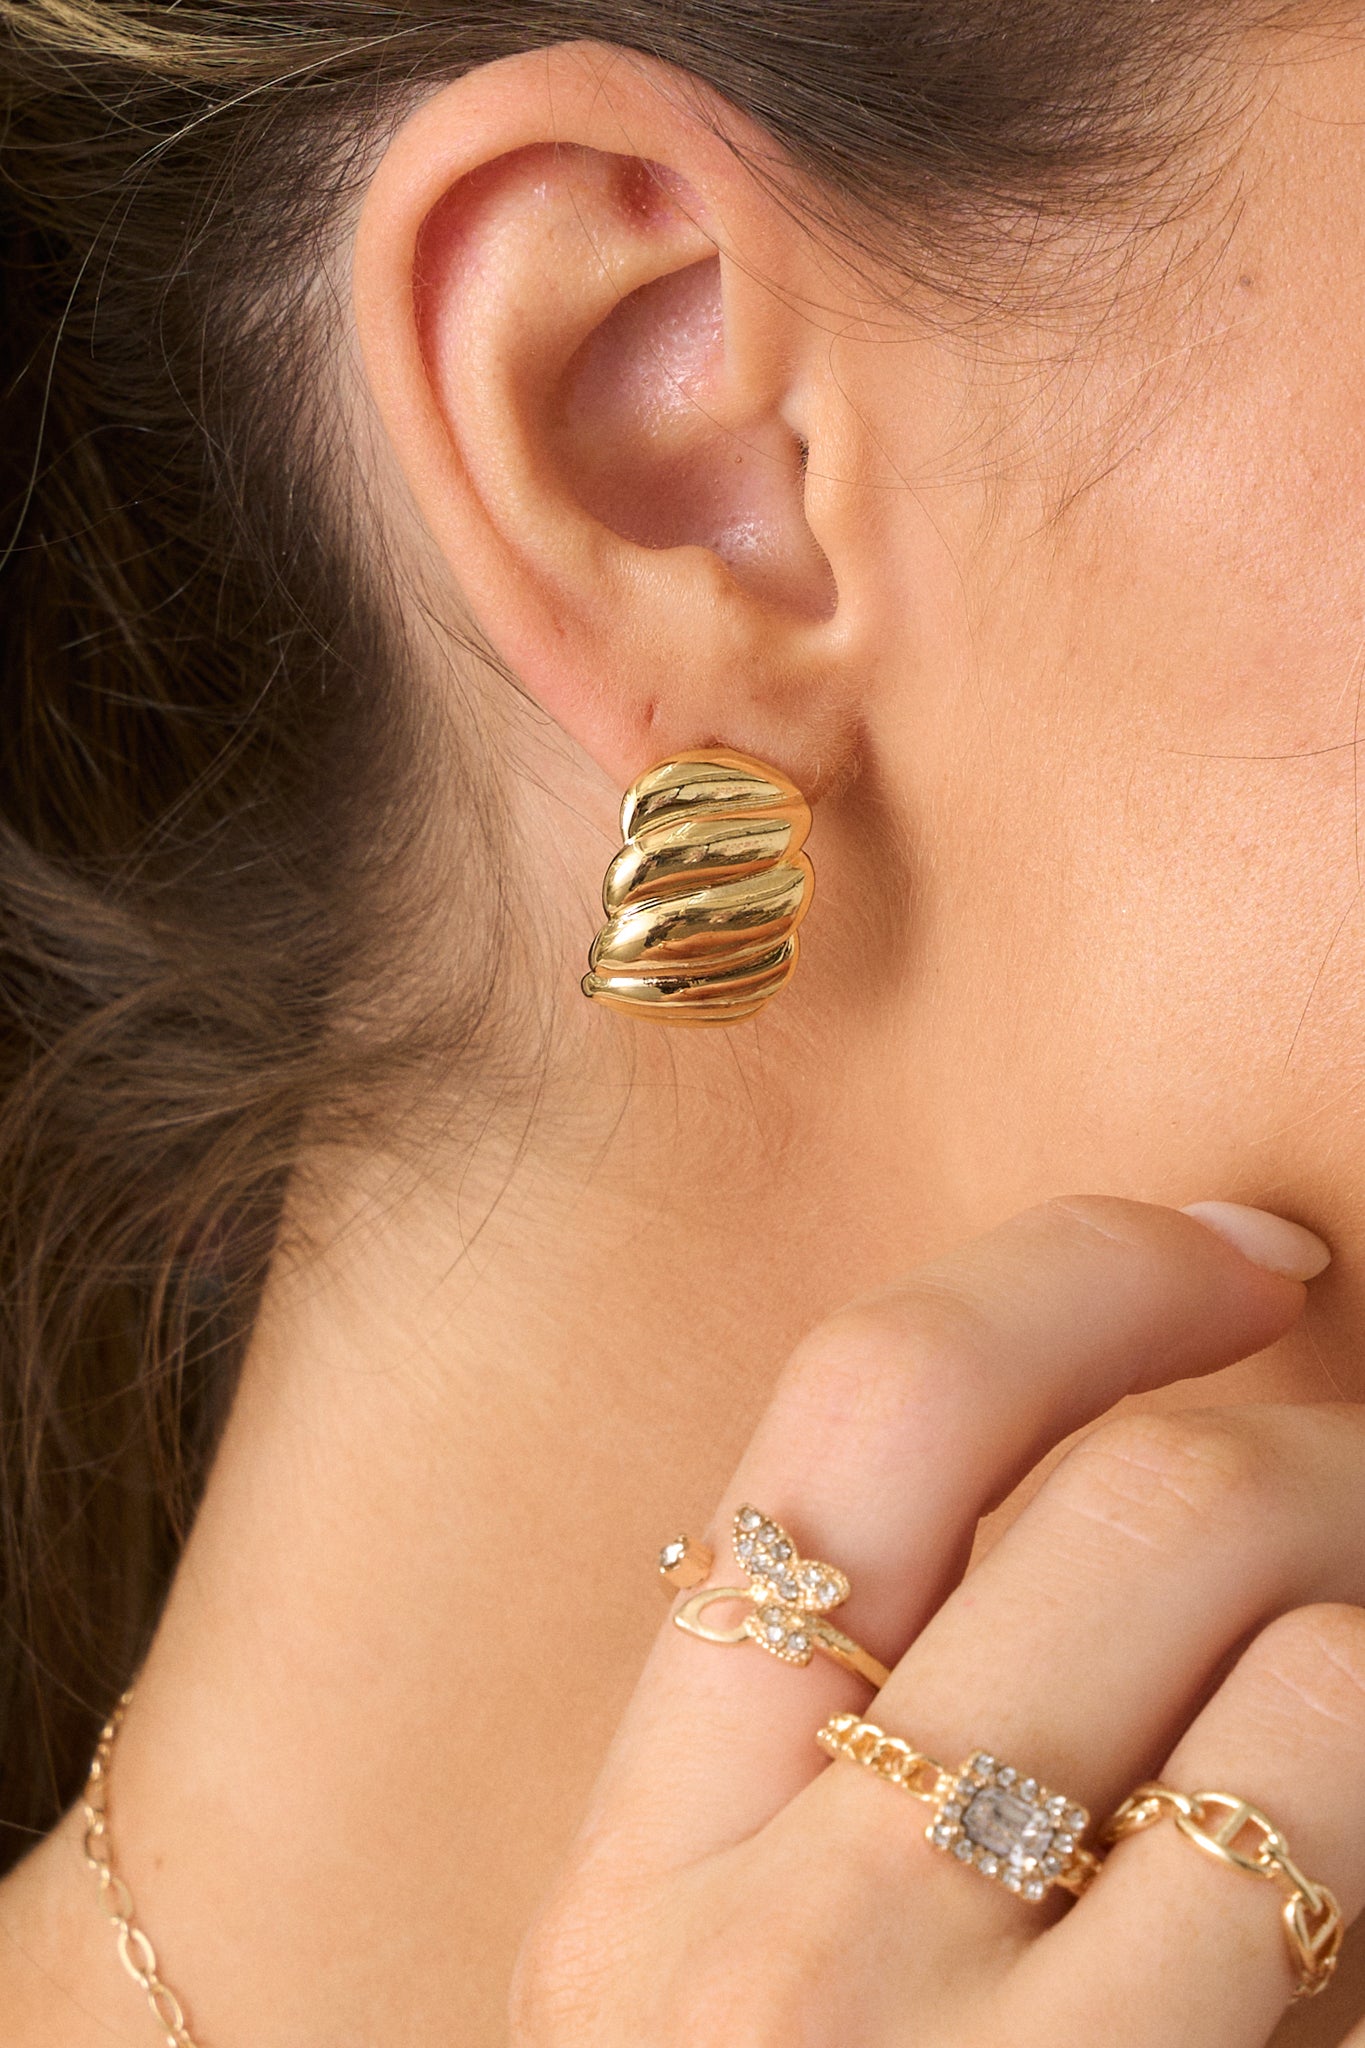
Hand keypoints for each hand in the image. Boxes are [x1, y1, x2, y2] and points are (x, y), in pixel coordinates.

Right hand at [510, 1198, 1363, 2046]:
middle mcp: (774, 1953)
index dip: (1087, 1272)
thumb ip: (864, 1761)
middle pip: (1130, 1502)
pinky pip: (1336, 1817)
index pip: (866, 1414)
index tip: (1245, 1259)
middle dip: (1326, 1451)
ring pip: (1298, 1650)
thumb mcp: (772, 1990)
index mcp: (647, 1866)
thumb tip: (1136, 1487)